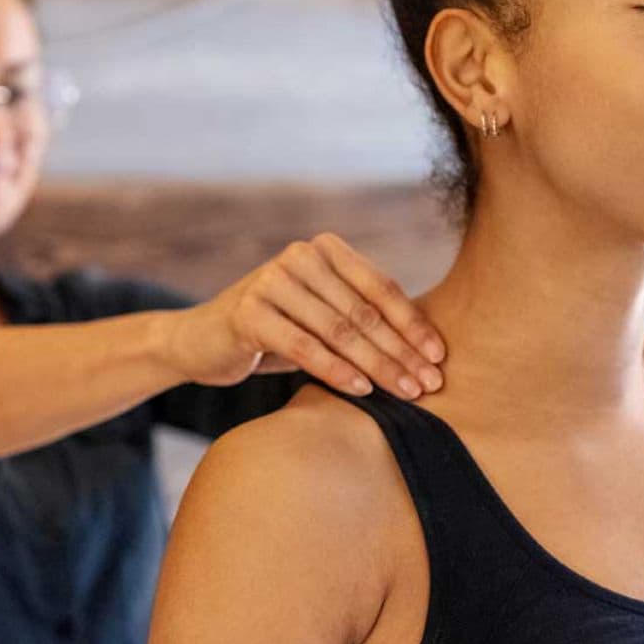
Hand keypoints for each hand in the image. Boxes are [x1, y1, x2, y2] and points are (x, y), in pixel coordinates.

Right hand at [164, 234, 445, 399]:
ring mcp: (272, 280)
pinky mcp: (250, 312)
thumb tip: (429, 350)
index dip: (413, 324)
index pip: (381, 288)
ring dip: (377, 366)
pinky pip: (304, 347)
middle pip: (363, 311)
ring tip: (405, 393)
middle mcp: (300, 255)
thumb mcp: (322, 318)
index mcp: (325, 249)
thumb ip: (362, 318)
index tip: (439, 358)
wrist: (203, 341)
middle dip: (401, 351)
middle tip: (430, 385)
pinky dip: (336, 371)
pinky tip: (362, 392)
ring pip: (338, 330)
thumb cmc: (276, 332)